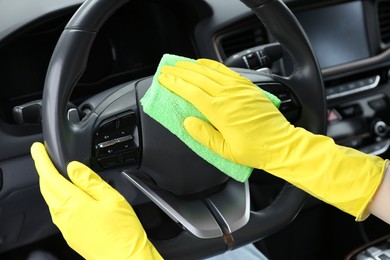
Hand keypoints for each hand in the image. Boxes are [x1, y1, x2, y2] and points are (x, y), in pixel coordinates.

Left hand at [30, 142, 161, 259]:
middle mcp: (63, 216)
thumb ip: (90, 181)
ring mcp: (65, 227)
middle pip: (46, 188)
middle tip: (45, 158)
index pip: (49, 176)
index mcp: (73, 204)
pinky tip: (70, 195)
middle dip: (43, 171)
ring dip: (50, 184)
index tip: (37, 149)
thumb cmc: (123, 232)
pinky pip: (58, 211)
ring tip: (58, 173)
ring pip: (51, 200)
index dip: (41, 160)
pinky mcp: (70, 234)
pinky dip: (59, 197)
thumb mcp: (112, 198)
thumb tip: (73, 167)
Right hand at [158, 59, 387, 219]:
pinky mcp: (248, 87)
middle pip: (198, 78)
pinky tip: (203, 63)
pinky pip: (226, 71)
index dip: (175, 84)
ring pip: (211, 72)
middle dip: (180, 72)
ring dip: (193, 67)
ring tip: (180, 64)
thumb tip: (188, 122)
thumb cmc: (254, 150)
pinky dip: (212, 66)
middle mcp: (228, 96)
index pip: (191, 92)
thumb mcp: (224, 151)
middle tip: (167, 68)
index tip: (164, 79)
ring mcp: (239, 89)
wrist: (281, 144)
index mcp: (220, 112)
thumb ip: (204, 135)